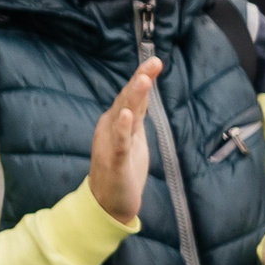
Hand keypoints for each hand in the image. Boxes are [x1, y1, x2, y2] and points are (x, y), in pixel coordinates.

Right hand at [87, 58, 160, 224]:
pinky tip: (126, 115)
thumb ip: (134, 118)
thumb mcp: (131, 139)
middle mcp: (111, 128)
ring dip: (133, 98)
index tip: (156, 61)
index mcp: (117, 122)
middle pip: (127, 100)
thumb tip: (142, 95)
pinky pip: (120, 142)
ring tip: (143, 81)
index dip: (143, 78)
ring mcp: (112, 143)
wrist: (108, 204)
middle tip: (153, 63)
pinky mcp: (116, 161)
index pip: (132, 96)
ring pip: (124, 116)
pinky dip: (122, 128)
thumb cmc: (122, 170)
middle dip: (140, 80)